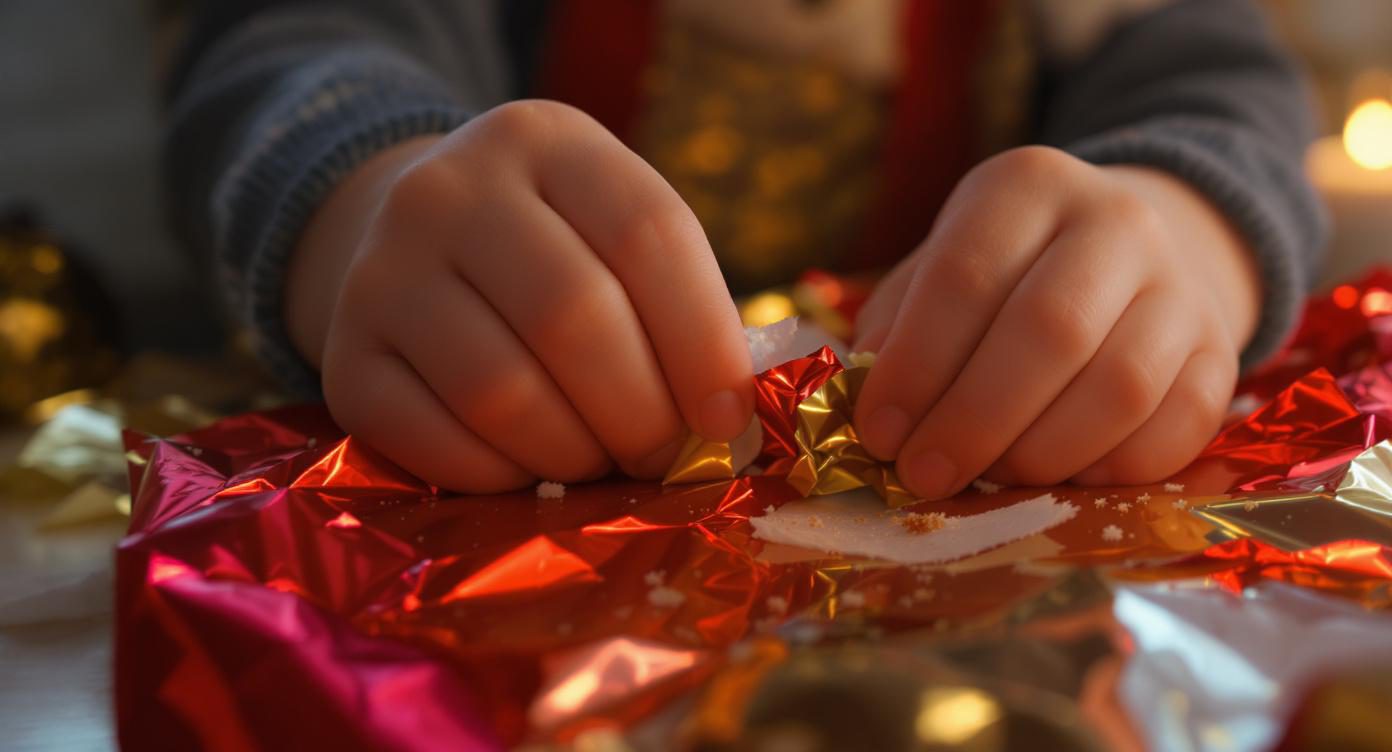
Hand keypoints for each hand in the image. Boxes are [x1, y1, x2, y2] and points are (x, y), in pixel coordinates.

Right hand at [286, 100, 752, 491]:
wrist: (412, 245)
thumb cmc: (554, 251)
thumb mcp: (613, 234)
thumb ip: (676, 306)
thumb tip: (725, 423)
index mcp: (547, 141)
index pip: (647, 234)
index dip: (703, 340)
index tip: (727, 417)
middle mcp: (450, 190)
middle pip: (573, 316)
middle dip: (641, 413)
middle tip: (664, 457)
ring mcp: (382, 271)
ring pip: (501, 391)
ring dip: (574, 453)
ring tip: (599, 459)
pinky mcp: (345, 358)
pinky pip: (437, 443)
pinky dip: (502, 476)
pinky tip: (528, 465)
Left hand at [852, 146, 1260, 497]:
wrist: (1132, 252)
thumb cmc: (1004, 274)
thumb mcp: (938, 266)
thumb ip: (898, 326)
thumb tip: (864, 403)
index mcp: (1026, 186)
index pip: (966, 276)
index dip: (916, 366)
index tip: (878, 433)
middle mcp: (1116, 221)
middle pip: (1051, 331)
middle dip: (974, 420)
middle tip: (923, 475)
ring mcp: (1181, 287)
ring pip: (1121, 386)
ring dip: (1041, 454)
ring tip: (989, 480)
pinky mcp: (1220, 355)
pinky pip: (1175, 431)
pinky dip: (1110, 473)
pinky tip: (1059, 483)